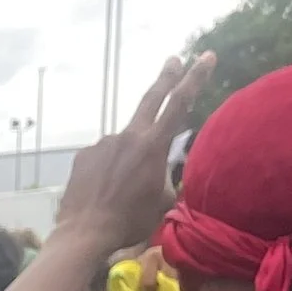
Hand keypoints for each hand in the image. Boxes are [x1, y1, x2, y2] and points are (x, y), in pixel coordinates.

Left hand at [57, 54, 213, 259]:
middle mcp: (128, 136)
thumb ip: (167, 177)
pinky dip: (106, 171)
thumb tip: (163, 170)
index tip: (207, 56)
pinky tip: (101, 192)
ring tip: (119, 190)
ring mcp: (104, 143)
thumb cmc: (130, 222)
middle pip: (151, 98)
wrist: (84, 234)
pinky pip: (102, 158)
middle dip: (166, 77)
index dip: (196, 78)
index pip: (180, 103)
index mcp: (153, 146)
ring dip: (126, 160)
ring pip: (123, 144)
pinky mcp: (84, 155)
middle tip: (174, 59)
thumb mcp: (162, 202)